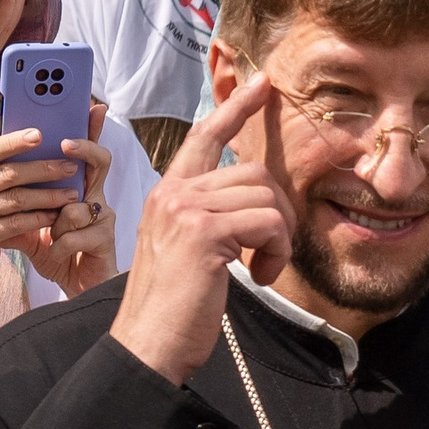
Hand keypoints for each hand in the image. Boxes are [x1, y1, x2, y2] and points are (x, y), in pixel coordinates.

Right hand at [0, 125, 92, 300]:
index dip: (12, 142)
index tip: (38, 134)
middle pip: (8, 175)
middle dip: (43, 169)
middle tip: (69, 165)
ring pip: (16, 201)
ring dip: (46, 196)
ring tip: (70, 193)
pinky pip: (12, 226)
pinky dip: (34, 220)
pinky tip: (52, 216)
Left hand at [19, 102, 116, 296]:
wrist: (77, 288)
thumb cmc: (57, 252)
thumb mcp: (29, 227)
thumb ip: (13, 207)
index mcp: (77, 188)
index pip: (83, 151)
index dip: (90, 128)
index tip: (90, 106)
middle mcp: (94, 197)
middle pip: (100, 162)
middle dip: (85, 149)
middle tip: (66, 144)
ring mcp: (103, 218)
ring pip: (83, 204)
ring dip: (61, 219)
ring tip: (51, 234)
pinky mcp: (105, 241)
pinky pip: (78, 234)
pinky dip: (61, 244)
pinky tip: (56, 251)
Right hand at [112, 73, 291, 384]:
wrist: (149, 344)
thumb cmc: (173, 309)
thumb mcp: (189, 251)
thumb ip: (210, 219)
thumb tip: (255, 203)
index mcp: (167, 195)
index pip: (203, 137)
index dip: (235, 108)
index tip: (262, 84)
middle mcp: (172, 194)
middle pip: (253, 173)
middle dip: (276, 214)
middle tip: (268, 254)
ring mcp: (184, 209)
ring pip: (266, 197)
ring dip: (279, 238)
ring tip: (261, 269)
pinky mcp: (204, 232)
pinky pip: (268, 222)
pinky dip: (276, 252)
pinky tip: (259, 276)